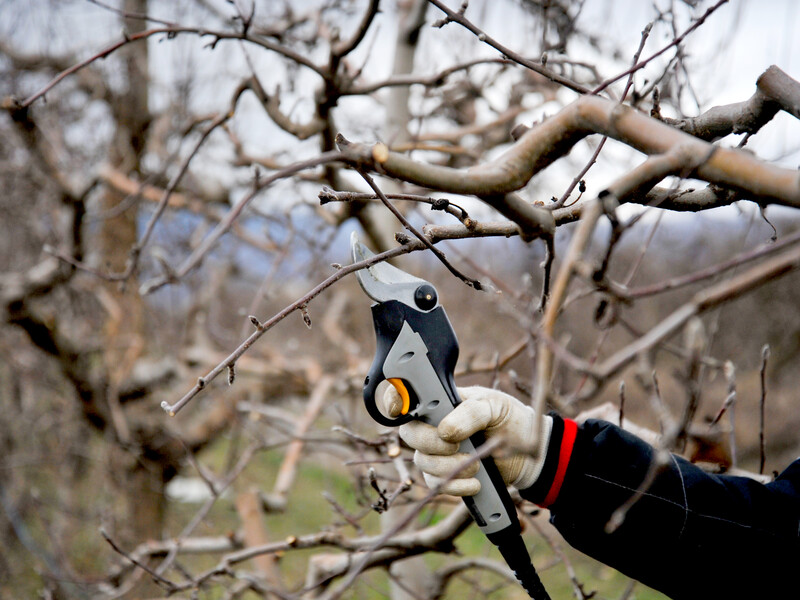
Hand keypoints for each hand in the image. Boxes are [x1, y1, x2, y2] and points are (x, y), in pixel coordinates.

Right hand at [382, 385, 551, 495]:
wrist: (531, 453)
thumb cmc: (509, 419)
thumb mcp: (493, 405)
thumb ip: (469, 413)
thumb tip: (444, 431)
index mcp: (439, 399)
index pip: (404, 396)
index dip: (393, 400)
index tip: (399, 410)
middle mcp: (432, 424)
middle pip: (409, 434)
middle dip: (429, 442)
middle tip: (455, 444)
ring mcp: (436, 451)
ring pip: (422, 461)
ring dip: (448, 466)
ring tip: (476, 463)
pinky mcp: (445, 475)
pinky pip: (436, 484)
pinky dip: (455, 485)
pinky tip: (476, 482)